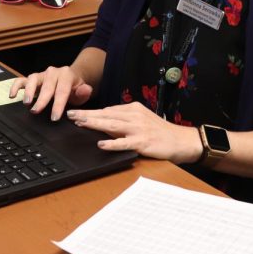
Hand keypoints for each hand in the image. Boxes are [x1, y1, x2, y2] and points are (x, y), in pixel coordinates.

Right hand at [9, 65, 93, 120]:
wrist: (71, 78)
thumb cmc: (75, 88)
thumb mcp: (83, 91)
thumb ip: (84, 92)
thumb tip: (85, 91)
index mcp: (66, 75)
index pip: (62, 90)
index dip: (58, 104)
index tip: (55, 117)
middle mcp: (52, 72)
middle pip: (46, 86)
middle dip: (41, 99)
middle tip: (36, 111)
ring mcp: (41, 75)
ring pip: (32, 79)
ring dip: (28, 91)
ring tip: (26, 103)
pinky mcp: (32, 78)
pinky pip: (22, 80)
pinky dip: (15, 86)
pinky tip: (12, 96)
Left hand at [66, 102, 202, 163]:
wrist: (181, 140)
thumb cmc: (160, 131)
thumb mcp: (141, 120)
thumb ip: (123, 120)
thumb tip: (103, 121)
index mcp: (133, 109)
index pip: (107, 110)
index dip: (90, 112)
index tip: (75, 113)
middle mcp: (134, 116)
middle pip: (106, 115)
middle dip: (87, 115)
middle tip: (71, 115)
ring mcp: (138, 129)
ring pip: (112, 125)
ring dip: (95, 124)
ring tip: (80, 124)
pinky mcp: (143, 142)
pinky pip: (124, 143)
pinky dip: (112, 143)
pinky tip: (101, 144)